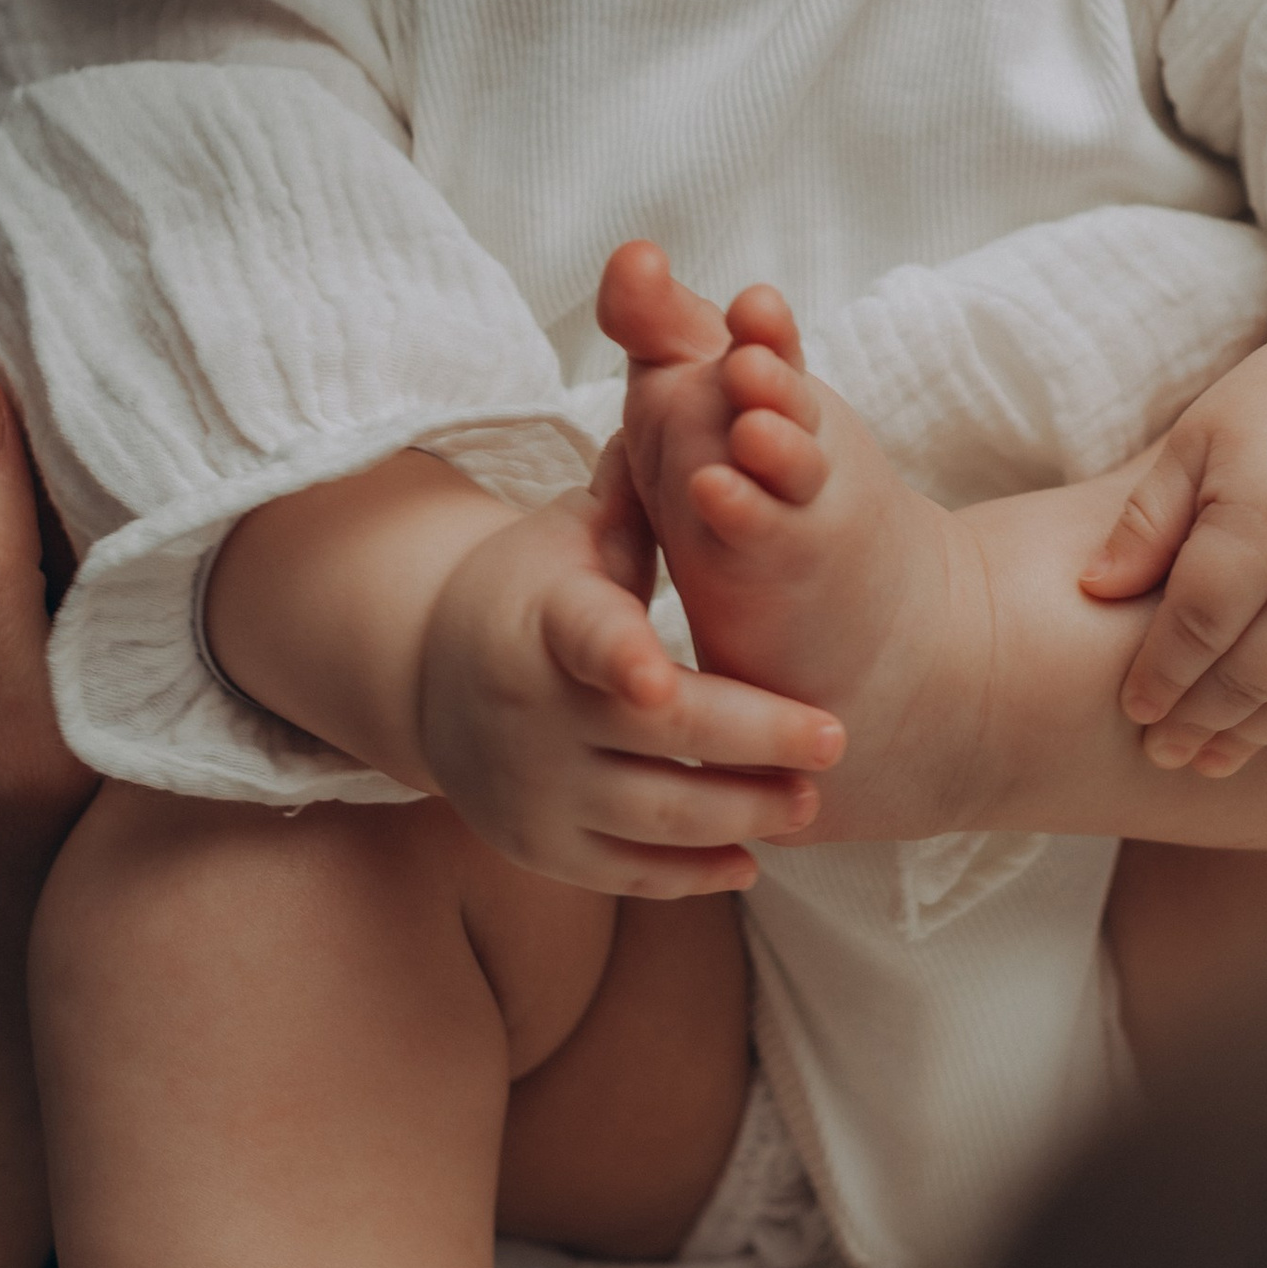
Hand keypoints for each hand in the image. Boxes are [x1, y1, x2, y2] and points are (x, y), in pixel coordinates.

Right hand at [414, 445, 842, 896]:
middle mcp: (533, 713)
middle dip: (752, 742)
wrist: (430, 679)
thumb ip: (640, 489)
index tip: (659, 678)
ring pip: (655, 817)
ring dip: (742, 813)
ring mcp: (535, 790)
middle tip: (836, 736)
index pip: (584, 638)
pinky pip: (631, 874)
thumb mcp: (573, 531)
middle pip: (656, 739)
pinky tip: (754, 853)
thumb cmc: (535, 588)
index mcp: (542, 621)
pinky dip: (696, 871)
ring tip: (811, 798)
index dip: (620, 659)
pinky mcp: (544, 848)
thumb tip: (698, 394)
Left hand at [1076, 337, 1266, 775]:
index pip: (1195, 633)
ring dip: (1254, 737)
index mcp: (1264, 531)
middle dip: (1197, 724)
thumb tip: (1092, 591)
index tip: (1134, 708)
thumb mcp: (1197, 443)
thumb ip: (1146, 521)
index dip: (1159, 678)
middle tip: (1162, 753)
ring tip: (1213, 755)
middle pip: (1247, 682)